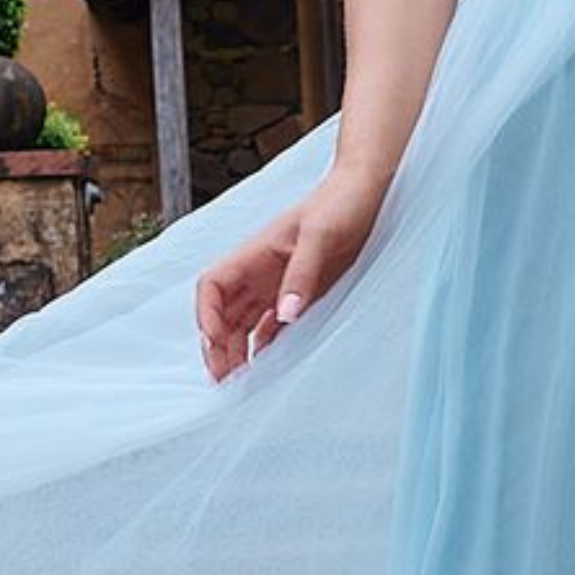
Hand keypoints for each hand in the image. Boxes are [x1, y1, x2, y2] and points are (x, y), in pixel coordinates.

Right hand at [194, 167, 387, 382]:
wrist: (368, 191)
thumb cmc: (341, 203)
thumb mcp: (320, 235)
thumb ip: (301, 275)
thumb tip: (284, 316)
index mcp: (254, 254)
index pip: (212, 287)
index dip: (206, 315)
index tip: (215, 342)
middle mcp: (259, 272)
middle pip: (223, 315)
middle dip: (218, 346)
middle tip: (226, 380)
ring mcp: (278, 284)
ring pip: (244, 324)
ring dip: (238, 351)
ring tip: (242, 383)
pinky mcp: (301, 294)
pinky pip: (274, 326)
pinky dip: (267, 347)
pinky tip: (271, 366)